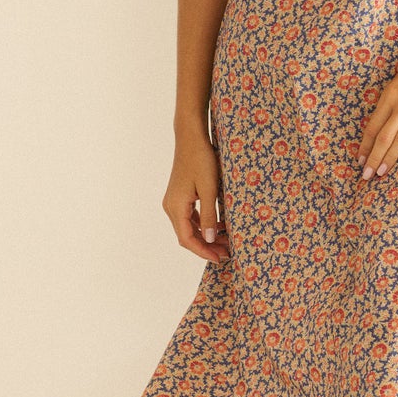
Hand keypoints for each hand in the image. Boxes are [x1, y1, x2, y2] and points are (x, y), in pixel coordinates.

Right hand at [164, 128, 230, 262]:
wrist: (191, 138)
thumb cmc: (201, 159)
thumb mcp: (209, 189)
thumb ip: (208, 215)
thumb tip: (208, 240)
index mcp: (176, 207)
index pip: (187, 239)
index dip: (203, 251)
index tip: (219, 258)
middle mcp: (171, 206)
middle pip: (186, 236)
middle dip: (206, 246)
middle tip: (227, 252)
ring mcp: (174, 201)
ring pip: (188, 227)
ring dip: (205, 236)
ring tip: (225, 242)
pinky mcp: (180, 196)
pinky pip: (190, 217)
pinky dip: (203, 225)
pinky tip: (218, 227)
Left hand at [356, 34, 397, 178]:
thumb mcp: (397, 82)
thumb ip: (389, 103)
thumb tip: (379, 126)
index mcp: (390, 95)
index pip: (373, 127)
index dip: (365, 146)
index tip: (359, 160)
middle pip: (384, 137)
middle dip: (373, 158)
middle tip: (366, 176)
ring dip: (390, 158)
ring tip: (382, 172)